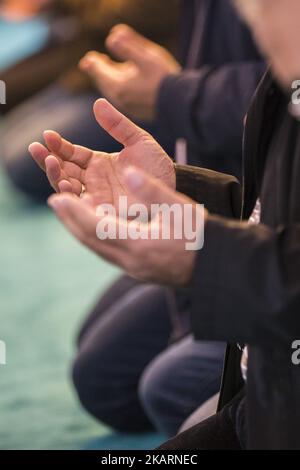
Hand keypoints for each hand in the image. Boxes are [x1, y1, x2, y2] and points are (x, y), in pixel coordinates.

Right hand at [29, 99, 175, 210]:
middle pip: (63, 170)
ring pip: (68, 188)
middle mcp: (93, 180)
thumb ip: (118, 125)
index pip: (70, 153)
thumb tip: (97, 103)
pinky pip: (83, 207)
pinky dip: (71, 198)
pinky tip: (64, 186)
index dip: (58, 145)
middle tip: (38, 149)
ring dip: (56, 176)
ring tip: (51, 163)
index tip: (47, 135)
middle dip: (47, 160)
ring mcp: (97, 196)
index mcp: (97, 162)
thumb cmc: (155, 164)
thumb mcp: (138, 139)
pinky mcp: (104, 211)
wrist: (172, 186)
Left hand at [46, 166, 205, 285]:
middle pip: (90, 240)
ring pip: (98, 248)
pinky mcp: (139, 270)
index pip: (96, 226)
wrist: (216, 268)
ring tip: (69, 213)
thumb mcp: (180, 209)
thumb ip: (153, 191)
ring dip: (80, 230)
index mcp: (138, 244)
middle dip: (70, 220)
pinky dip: (95, 237)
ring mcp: (134, 268)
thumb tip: (128, 172)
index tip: (56, 197)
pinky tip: (96, 228)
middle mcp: (130, 261)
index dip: (74, 211)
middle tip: (55, 202)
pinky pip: (108, 252)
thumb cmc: (202, 237)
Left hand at [79, 24, 180, 120]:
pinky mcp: (138, 111)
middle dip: (99, 70)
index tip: (88, 59)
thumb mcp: (146, 56)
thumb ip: (127, 46)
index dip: (92, 62)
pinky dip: (120, 87)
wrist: (180, 105)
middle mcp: (120, 99)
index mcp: (118, 85)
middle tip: (92, 62)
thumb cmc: (164, 79)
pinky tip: (127, 83)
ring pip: (113, 90)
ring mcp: (129, 107)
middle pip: (103, 82)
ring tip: (109, 68)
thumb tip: (111, 38)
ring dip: (110, 78)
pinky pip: (123, 97)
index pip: (97, 71)